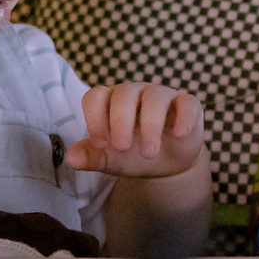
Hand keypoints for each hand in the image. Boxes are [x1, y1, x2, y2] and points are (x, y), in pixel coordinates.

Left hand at [70, 83, 205, 177]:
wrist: (165, 164)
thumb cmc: (132, 155)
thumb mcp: (109, 159)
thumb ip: (90, 156)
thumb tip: (70, 157)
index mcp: (110, 101)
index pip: (96, 96)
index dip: (95, 118)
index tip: (101, 143)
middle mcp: (135, 93)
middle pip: (124, 94)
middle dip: (121, 121)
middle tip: (123, 148)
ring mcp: (162, 96)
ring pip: (155, 97)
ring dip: (151, 125)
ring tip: (149, 153)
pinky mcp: (187, 105)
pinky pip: (187, 103)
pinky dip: (184, 118)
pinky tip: (178, 135)